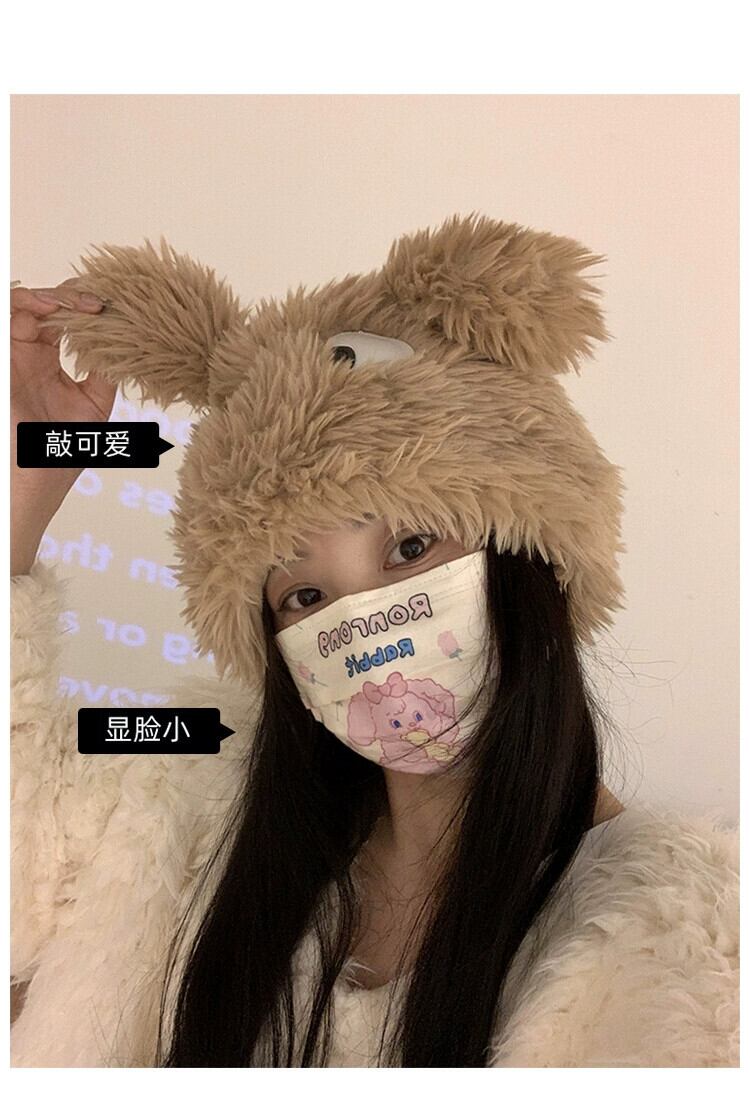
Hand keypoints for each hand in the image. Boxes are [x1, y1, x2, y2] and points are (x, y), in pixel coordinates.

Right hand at [10, 280, 115, 575]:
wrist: (29, 485)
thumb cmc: (56, 456)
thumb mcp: (93, 407)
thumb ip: (103, 374)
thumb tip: (123, 343)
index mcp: (47, 365)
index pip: (65, 322)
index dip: (87, 309)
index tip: (114, 309)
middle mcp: (27, 356)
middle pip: (44, 306)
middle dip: (72, 297)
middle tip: (99, 304)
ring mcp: (11, 357)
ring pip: (21, 303)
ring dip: (49, 296)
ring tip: (78, 306)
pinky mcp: (2, 360)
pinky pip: (8, 318)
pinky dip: (28, 305)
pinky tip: (54, 311)